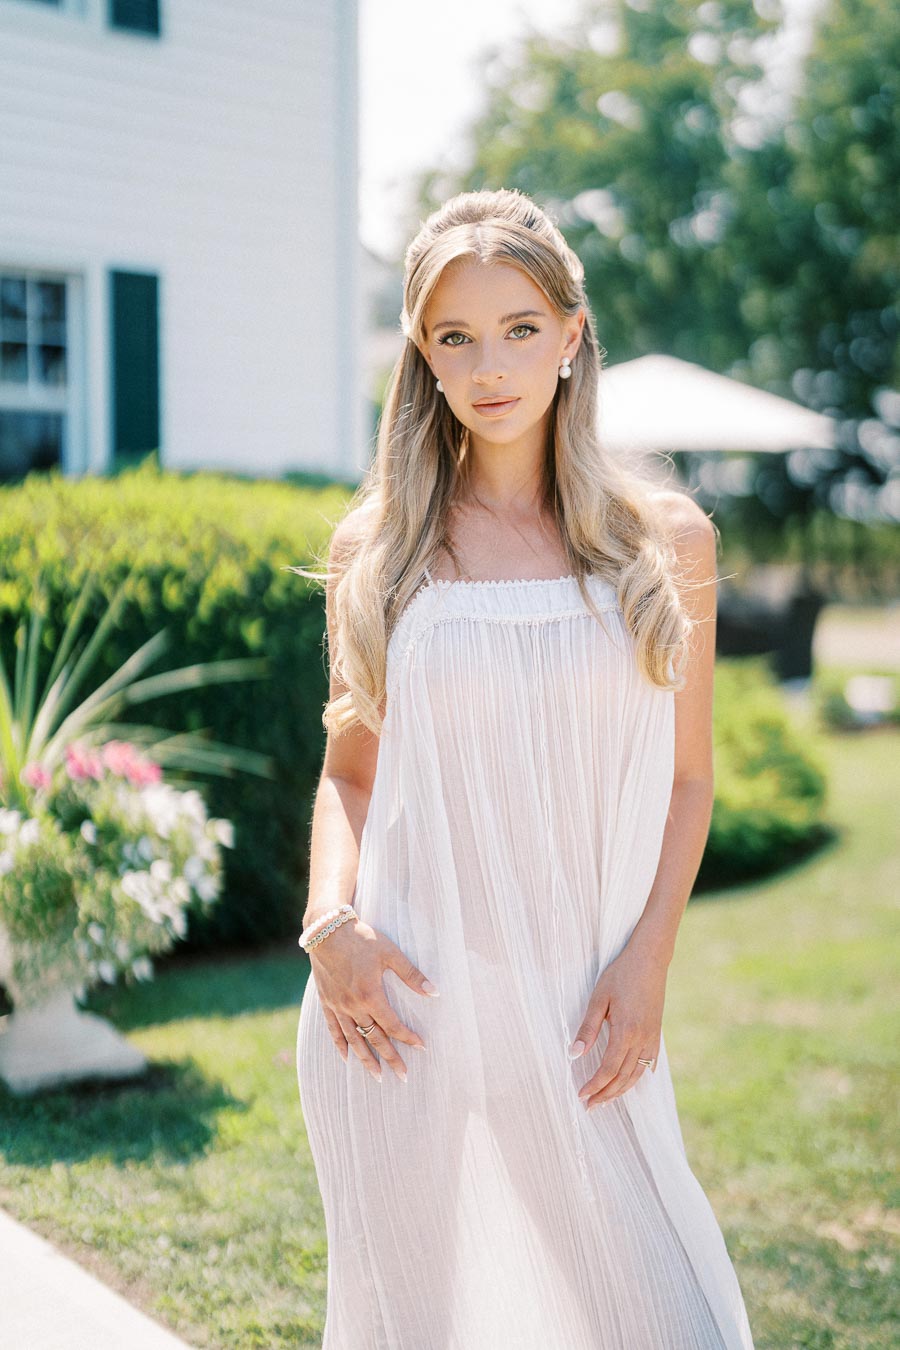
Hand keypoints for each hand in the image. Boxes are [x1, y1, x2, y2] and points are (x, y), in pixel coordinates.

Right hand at [310, 918, 437, 1081]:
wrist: (326, 930)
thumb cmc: (361, 938)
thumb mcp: (390, 953)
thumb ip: (411, 974)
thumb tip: (434, 992)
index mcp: (371, 995)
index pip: (393, 1025)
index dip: (408, 1037)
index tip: (421, 1047)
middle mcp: (353, 1006)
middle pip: (374, 1038)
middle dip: (390, 1058)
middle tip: (403, 1076)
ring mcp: (338, 1006)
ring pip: (353, 1039)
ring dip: (366, 1059)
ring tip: (377, 1076)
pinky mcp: (326, 1001)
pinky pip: (333, 1029)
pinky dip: (340, 1045)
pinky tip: (346, 1058)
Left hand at [569, 940, 666, 1108]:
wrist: (650, 959)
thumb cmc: (621, 974)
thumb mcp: (599, 998)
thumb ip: (587, 1027)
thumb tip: (574, 1053)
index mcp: (626, 1031)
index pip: (608, 1069)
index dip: (594, 1085)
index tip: (581, 1094)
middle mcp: (642, 1039)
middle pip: (623, 1077)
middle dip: (606, 1094)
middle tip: (590, 1106)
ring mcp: (652, 1038)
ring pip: (637, 1074)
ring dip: (621, 1090)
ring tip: (605, 1099)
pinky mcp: (657, 1033)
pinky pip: (648, 1064)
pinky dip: (637, 1077)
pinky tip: (629, 1082)